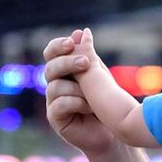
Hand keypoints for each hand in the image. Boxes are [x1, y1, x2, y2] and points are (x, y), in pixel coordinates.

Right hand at [44, 30, 120, 156]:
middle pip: (50, 67)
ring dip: (78, 89)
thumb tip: (81, 32)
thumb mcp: (98, 74)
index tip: (71, 42)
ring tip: (93, 97)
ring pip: (55, 86)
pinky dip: (77, 103)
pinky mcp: (55, 118)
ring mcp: (53, 101)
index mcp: (63, 70)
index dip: (57, 46)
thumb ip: (88, 55)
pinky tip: (90, 107)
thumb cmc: (104, 101)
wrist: (111, 129)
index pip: (51, 53)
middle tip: (85, 63)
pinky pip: (59, 104)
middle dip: (67, 63)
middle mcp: (55, 84)